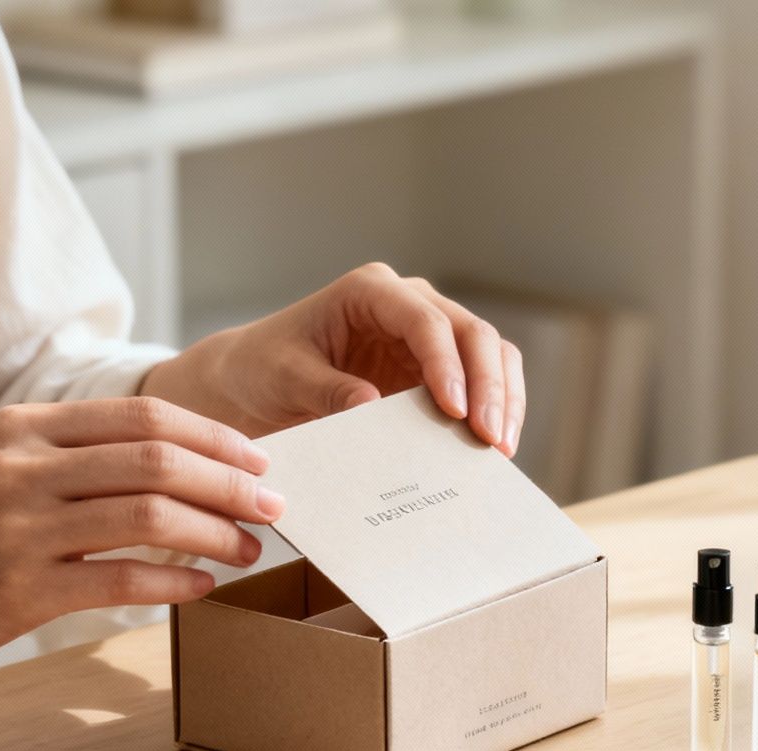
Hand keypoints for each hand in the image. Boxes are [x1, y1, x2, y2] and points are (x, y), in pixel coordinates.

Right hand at [0, 396, 280, 670]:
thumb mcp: (2, 467)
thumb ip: (76, 455)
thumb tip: (178, 459)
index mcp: (25, 427)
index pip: (143, 415)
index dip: (214, 436)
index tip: (259, 459)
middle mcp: (22, 467)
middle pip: (157, 461)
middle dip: (229, 483)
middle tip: (273, 505)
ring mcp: (19, 527)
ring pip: (149, 517)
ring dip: (215, 534)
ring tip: (248, 549)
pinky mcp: (20, 589)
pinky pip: (121, 579)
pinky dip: (176, 582)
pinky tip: (203, 587)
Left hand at [145, 262, 527, 453]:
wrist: (254, 382)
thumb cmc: (264, 369)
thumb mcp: (283, 377)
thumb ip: (325, 388)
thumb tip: (372, 405)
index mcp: (369, 292)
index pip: (425, 320)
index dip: (447, 363)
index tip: (456, 411)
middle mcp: (407, 305)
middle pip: (471, 333)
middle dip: (489, 386)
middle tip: (490, 439)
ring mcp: (427, 337)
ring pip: (490, 353)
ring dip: (503, 399)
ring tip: (499, 450)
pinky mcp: (435, 370)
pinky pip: (482, 383)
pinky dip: (494, 411)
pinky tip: (492, 449)